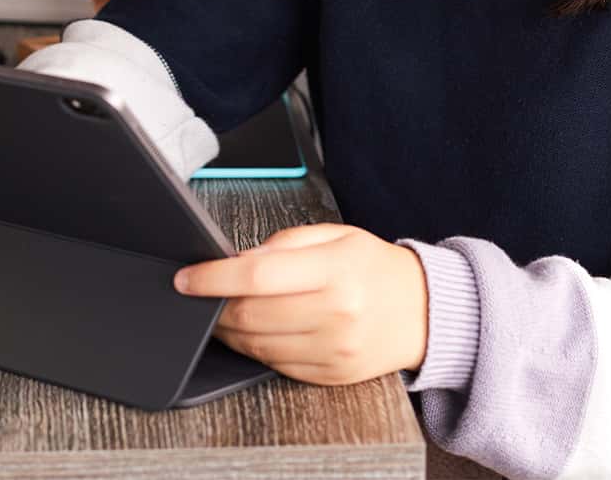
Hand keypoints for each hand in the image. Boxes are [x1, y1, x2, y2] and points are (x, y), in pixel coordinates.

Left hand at [173, 223, 428, 385]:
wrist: (424, 311)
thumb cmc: (375, 268)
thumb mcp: (337, 236)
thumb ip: (285, 243)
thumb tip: (238, 259)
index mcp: (335, 270)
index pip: (258, 276)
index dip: (213, 278)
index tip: (187, 278)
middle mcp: (336, 313)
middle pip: (251, 316)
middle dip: (215, 307)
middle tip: (202, 295)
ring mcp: (334, 349)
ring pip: (257, 346)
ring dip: (229, 331)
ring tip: (224, 313)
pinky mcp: (333, 375)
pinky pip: (276, 366)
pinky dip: (256, 349)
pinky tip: (255, 332)